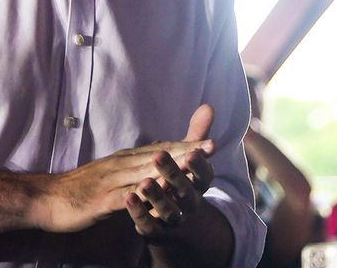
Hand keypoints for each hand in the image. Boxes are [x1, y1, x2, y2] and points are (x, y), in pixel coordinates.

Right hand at [34, 126, 214, 233]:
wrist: (47, 199)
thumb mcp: (111, 176)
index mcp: (123, 160)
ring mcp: (110, 182)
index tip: (211, 143)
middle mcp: (119, 165)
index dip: (185, 146)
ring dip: (169, 169)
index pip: (160, 150)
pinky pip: (124, 197)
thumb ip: (134, 170)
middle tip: (211, 147)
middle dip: (185, 152)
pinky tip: (155, 192)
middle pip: (157, 157)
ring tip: (192, 165)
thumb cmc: (81, 189)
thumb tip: (155, 161)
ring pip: (144, 174)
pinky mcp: (100, 201)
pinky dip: (140, 194)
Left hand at [125, 105, 215, 241]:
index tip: (194, 150)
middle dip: (173, 173)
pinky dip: (139, 212)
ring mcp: (174, 219)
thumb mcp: (190, 161)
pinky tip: (128, 199)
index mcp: (199, 186)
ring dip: (155, 195)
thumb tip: (208, 106)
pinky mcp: (156, 230)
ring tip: (143, 183)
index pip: (204, 174)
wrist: (177, 225)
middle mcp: (190, 204)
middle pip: (185, 190)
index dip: (199, 162)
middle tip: (160, 156)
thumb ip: (196, 135)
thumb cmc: (182, 183)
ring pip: (167, 210)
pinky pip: (148, 224)